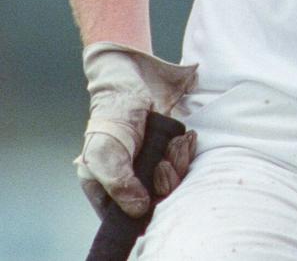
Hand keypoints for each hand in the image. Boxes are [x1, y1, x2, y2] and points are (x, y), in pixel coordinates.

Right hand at [75, 42, 197, 218]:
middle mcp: (129, 183)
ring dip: (178, 161)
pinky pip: (184, 164)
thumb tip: (139, 210)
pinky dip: (185, 151)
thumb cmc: (112, 118)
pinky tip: (183, 138)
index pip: (127, 218)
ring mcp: (150, 170)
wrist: (132, 84)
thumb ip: (119, 183)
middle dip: (167, 180)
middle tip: (163, 161)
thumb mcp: (106, 153)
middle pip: (157, 201)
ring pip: (174, 182)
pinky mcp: (167, 155)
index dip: (145, 211)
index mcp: (106, 189)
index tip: (155, 191)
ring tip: (173, 144)